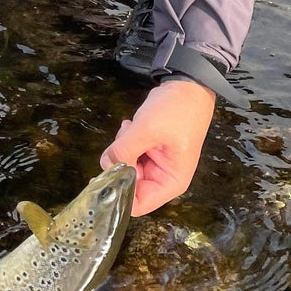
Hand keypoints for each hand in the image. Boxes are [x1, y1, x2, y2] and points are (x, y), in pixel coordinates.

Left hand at [102, 80, 214, 216]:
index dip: (118, 195)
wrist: (188, 86)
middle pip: (129, 184)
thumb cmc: (178, 111)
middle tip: (122, 140)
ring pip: (126, 167)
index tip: (102, 178)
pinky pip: (128, 153)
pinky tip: (132, 125)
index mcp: (170, 182)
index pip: (138, 204)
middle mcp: (163, 178)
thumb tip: (105, 165)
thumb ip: (124, 150)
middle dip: (120, 164)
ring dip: (122, 148)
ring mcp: (155, 164)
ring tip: (131, 128)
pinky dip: (125, 140)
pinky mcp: (148, 150)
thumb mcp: (148, 130)